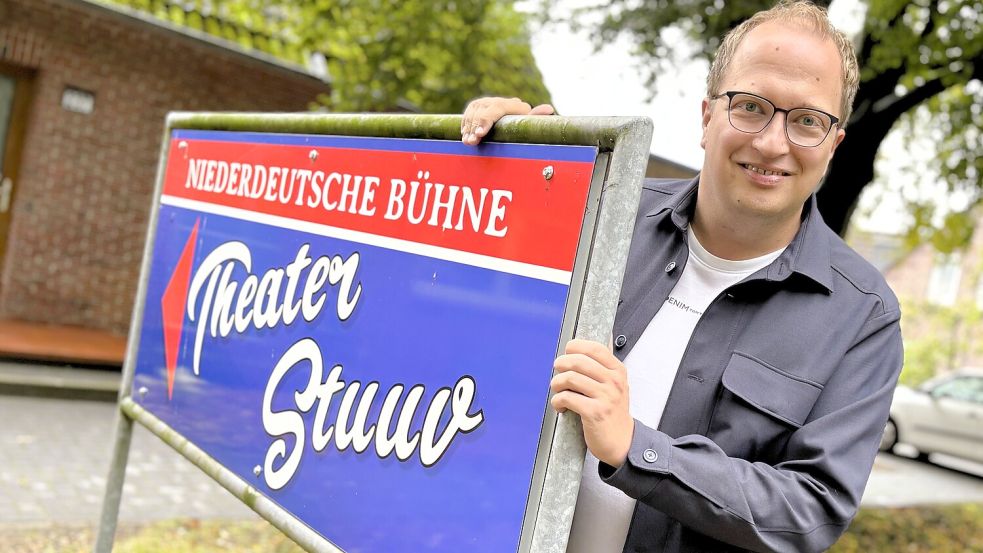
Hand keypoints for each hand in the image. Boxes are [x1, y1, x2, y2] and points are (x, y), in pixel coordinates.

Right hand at [461, 97, 554, 144]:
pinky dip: (465, 125)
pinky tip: (465, 136)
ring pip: (472, 113)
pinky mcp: (476, 106)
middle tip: (472, 142)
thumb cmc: (523, 123)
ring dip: (468, 128)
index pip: (495, 110)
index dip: (486, 121)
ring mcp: (485, 103)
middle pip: (481, 112)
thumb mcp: (530, 122)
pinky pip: (467, 114)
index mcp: (510, 104)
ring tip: (468, 142)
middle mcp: (496, 101)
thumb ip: (536, 117)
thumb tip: (549, 109)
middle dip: (475, 127)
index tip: (480, 133)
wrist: (513, 115)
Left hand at [550, 339, 633, 466]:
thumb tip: (581, 346)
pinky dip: (557, 400)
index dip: (576, 347)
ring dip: (557, 383)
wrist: (622, 441)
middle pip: (578, 361)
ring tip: (557, 389)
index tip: (567, 352)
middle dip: (561, 364)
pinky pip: (567, 398)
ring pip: (570, 378)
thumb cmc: (612, 411)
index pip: (595, 348)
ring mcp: (605, 397)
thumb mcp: (615, 384)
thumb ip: (601, 366)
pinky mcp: (594, 412)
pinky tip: (560, 405)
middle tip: (557, 370)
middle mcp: (613, 382)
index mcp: (618, 371)